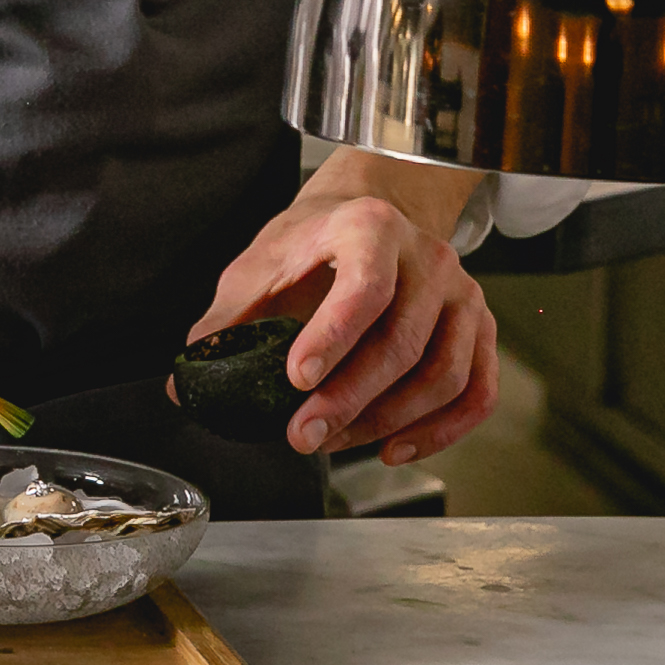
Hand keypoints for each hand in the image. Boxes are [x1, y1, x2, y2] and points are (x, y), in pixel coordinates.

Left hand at [185, 170, 495, 460]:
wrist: (369, 215)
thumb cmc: (311, 244)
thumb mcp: (260, 265)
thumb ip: (225, 321)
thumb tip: (183, 385)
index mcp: (370, 229)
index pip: (364, 289)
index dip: (332, 339)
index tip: (296, 379)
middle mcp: (428, 258)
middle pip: (403, 343)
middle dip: (350, 400)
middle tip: (303, 436)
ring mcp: (463, 294)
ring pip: (443, 375)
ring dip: (388, 421)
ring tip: (334, 441)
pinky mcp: (481, 328)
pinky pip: (476, 391)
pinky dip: (440, 431)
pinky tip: (394, 449)